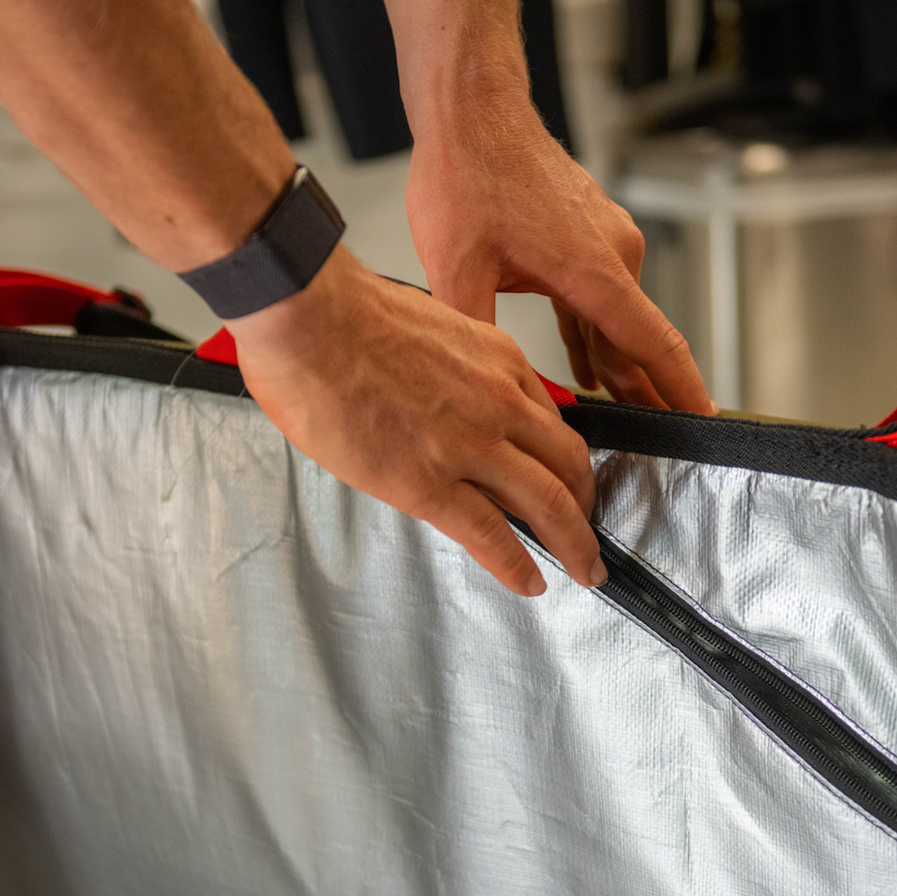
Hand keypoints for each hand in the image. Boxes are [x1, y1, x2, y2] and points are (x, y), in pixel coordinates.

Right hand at [230, 248, 605, 595]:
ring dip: (574, 542)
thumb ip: (452, 367)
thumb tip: (440, 397)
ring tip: (583, 567)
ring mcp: (469, 445)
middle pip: (567, 463)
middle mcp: (499, 402)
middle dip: (587, 502)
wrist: (307, 316)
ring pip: (550, 504)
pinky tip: (530, 582)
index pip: (549, 418)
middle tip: (589, 529)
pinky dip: (518, 566)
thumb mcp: (430, 325)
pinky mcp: (429, 484)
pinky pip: (491, 535)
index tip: (566, 477)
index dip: (563, 457)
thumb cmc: (345, 313)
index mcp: (498, 358)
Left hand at [404, 97, 714, 414]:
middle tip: (649, 443)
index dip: (679, 389)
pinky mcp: (585, 229)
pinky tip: (588, 367)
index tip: (703, 423)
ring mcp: (602, 237)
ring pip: (615, 316)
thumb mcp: (455, 267)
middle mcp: (611, 251)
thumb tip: (483, 387)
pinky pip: (597, 294)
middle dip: (645, 392)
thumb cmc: (466, 173)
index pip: (653, 342)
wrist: (470, 109)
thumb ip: (477, 334)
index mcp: (592, 267)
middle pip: (637, 337)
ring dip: (614, 363)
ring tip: (619, 412)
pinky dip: (594, 331)